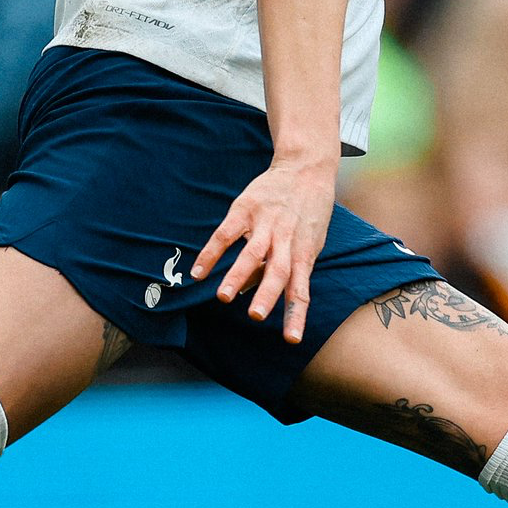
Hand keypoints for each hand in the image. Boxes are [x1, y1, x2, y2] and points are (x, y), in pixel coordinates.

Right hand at [191, 157, 336, 344]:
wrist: (306, 168)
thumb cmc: (308, 213)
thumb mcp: (308, 241)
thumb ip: (286, 267)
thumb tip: (253, 290)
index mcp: (304, 253)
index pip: (301, 289)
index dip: (296, 314)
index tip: (291, 339)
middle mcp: (287, 240)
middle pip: (278, 271)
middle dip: (267, 295)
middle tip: (256, 316)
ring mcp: (266, 223)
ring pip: (252, 253)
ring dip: (238, 275)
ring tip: (224, 297)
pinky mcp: (247, 208)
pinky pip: (226, 234)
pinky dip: (212, 252)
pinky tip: (199, 271)